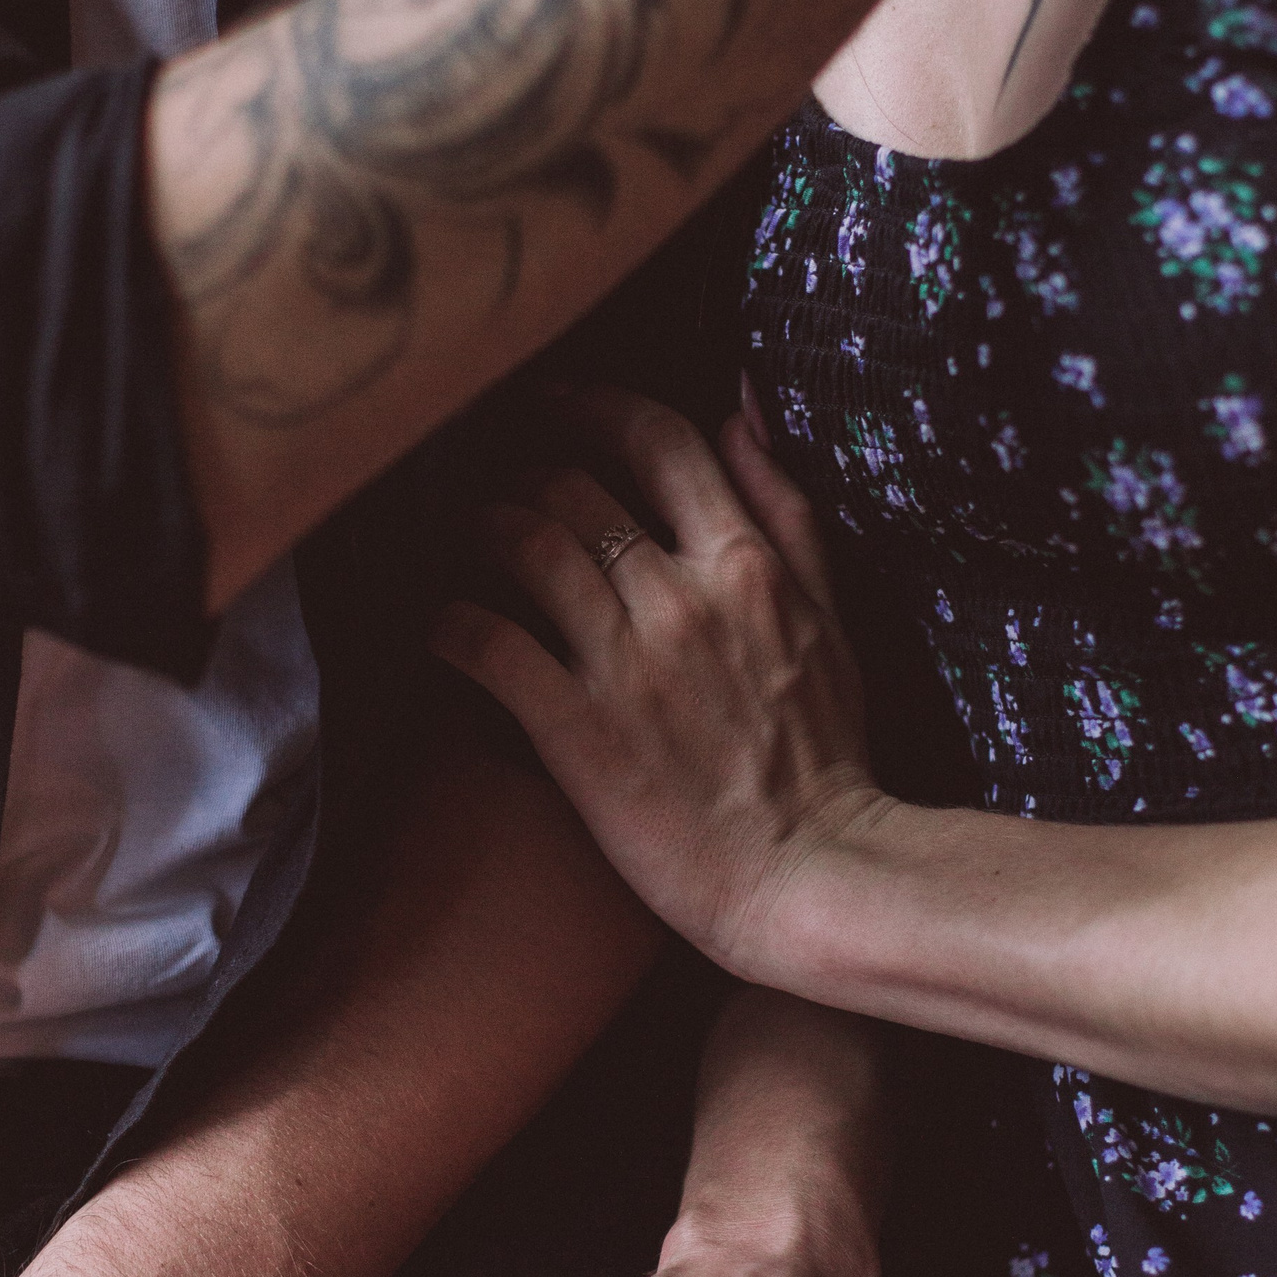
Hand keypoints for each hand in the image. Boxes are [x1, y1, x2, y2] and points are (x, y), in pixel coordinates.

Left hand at [433, 387, 882, 976]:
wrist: (810, 873)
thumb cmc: (826, 756)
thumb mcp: (835, 618)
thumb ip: (787, 512)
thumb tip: (739, 412)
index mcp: (747, 566)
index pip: (659, 440)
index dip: (592, 406)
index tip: (555, 403)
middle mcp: (682, 598)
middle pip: (572, 486)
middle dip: (524, 474)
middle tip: (505, 491)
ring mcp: (625, 663)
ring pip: (524, 545)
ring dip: (481, 530)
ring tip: (468, 543)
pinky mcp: (574, 729)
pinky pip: (486, 643)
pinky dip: (450, 622)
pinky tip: (441, 628)